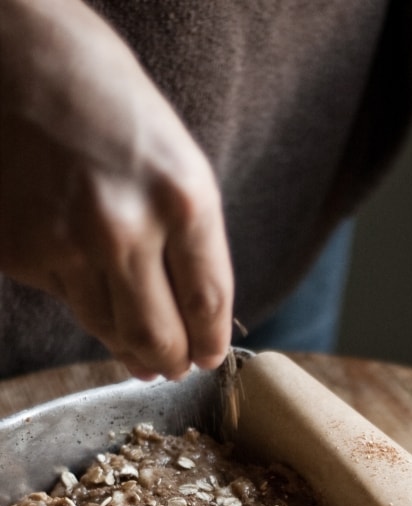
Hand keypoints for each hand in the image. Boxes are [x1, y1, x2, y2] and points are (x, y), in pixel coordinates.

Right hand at [0, 0, 233, 378]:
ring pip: (108, 329)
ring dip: (126, 344)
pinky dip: (80, 299)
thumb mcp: (174, 158)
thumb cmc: (104, 97)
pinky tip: (84, 277)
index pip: (208, 304)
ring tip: (137, 347)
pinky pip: (64, 300)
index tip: (208, 358)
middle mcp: (126, 228)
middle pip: (159, 336)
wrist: (15, 51)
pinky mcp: (20, 253)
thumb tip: (189, 318)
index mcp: (183, 198)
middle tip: (173, 366)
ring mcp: (67, 244)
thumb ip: (187, 238)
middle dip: (171, 360)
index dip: (210, 343)